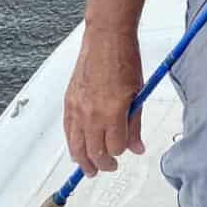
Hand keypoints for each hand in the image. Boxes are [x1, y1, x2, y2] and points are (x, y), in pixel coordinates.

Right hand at [64, 26, 144, 176]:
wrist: (106, 38)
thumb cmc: (126, 59)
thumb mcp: (138, 92)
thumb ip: (136, 122)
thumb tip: (137, 147)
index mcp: (113, 111)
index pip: (115, 146)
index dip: (122, 152)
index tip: (127, 150)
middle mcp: (92, 113)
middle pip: (94, 151)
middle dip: (103, 163)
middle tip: (109, 167)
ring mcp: (77, 108)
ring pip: (76, 146)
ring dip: (83, 160)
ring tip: (90, 169)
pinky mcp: (69, 101)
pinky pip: (68, 130)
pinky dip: (73, 143)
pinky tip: (77, 148)